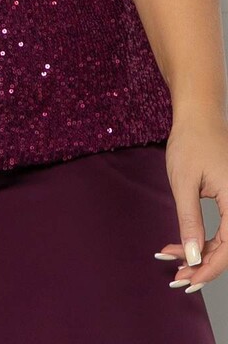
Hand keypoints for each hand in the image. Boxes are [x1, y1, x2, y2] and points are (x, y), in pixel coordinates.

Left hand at [155, 111, 227, 292]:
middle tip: (176, 275)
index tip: (187, 279)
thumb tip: (193, 256)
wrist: (199, 116)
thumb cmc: (191, 141)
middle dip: (202, 265)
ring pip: (226, 241)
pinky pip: (223, 229)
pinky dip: (203, 240)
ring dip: (201, 254)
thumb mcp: (184, 181)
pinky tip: (181, 245)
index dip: (210, 268)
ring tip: (173, 260)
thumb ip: (189, 220)